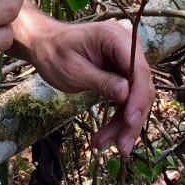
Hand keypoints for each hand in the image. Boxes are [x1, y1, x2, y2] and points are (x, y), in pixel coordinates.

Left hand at [13, 4, 153, 154]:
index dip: (138, 97)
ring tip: (104, 144)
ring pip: (135, 97)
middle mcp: (127, 47)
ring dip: (124, 124)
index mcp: (115, 37)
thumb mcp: (73, 70)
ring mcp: (126, 60)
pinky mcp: (122, 73)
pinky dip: (118, 118)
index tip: (130, 121)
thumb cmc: (54, 53)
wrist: (44, 45)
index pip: (138, 70)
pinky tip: (106, 137)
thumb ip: (101, 81)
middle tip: (122, 147)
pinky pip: (126, 98)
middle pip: (141, 87)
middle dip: (132, 119)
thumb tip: (126, 94)